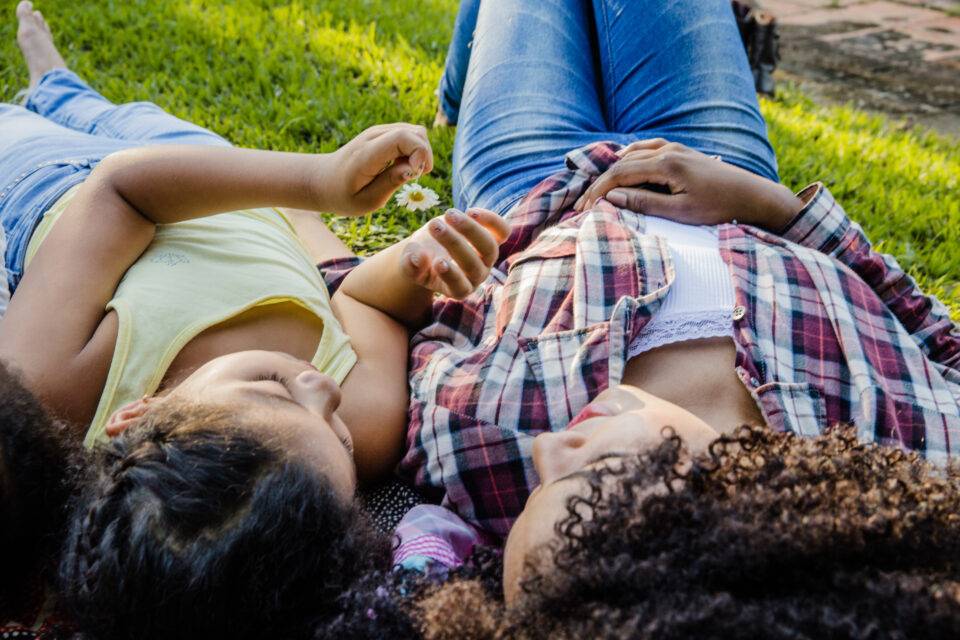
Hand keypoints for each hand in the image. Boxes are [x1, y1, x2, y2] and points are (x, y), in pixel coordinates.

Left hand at [319, 123, 433, 215]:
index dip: (420, 153)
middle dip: (425, 155)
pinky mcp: (381, 133)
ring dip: (420, 153)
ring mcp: (377, 131)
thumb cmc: (342, 196)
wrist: (320, 180)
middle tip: (413, 177)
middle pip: (416, 132)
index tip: (417, 175)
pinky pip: (409, 135)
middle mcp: (373, 136)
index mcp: (367, 154)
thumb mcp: (366, 201)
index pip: (404, 137)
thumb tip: (413, 169)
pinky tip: (401, 166)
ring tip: (405, 172)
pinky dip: (413, 150)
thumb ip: (391, 183)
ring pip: (416, 131)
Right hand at [399, 208, 510, 298]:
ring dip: (470, 229)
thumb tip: (416, 258)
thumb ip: (411, 264)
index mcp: (457, 288)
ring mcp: (487, 258)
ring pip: (490, 247)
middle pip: (473, 265)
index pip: (460, 286)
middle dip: (454, 244)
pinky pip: (502, 231)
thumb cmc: (420, 259)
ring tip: (449, 214)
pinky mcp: (494, 238)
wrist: (432, 246)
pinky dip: (491, 220)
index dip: (451, 275)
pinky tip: (470, 211)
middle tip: (433, 225)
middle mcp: (476, 276)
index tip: (437, 262)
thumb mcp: (409, 264)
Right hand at [573, 139, 802, 230]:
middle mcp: (668, 150)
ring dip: (613, 171)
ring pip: (633, 154)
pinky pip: (648, 148)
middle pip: (622, 163)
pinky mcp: (682, 152)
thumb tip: (613, 196)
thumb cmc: (719, 208)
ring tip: (597, 189)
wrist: (753, 195)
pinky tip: (623, 160)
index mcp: (666, 164)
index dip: (598, 191)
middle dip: (600, 184)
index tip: (583, 209)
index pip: (620, 174)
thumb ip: (645, 202)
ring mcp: (675, 148)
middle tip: (583, 205)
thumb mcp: (681, 212)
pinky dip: (631, 155)